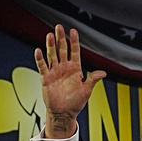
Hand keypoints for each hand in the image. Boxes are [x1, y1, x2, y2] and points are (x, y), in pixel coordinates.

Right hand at [33, 24, 105, 138]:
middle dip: (60, 38)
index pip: (74, 51)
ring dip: (50, 45)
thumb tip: (103, 73)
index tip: (73, 30)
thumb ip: (93, 80)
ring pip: (52, 55)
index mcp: (75, 68)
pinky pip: (42, 67)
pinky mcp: (46, 78)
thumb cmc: (76, 103)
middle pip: (62, 49)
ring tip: (49, 35)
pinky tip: (38, 51)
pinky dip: (40, 59)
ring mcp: (54, 72)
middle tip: (58, 27)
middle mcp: (64, 68)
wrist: (63, 113)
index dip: (74, 41)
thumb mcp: (86, 91)